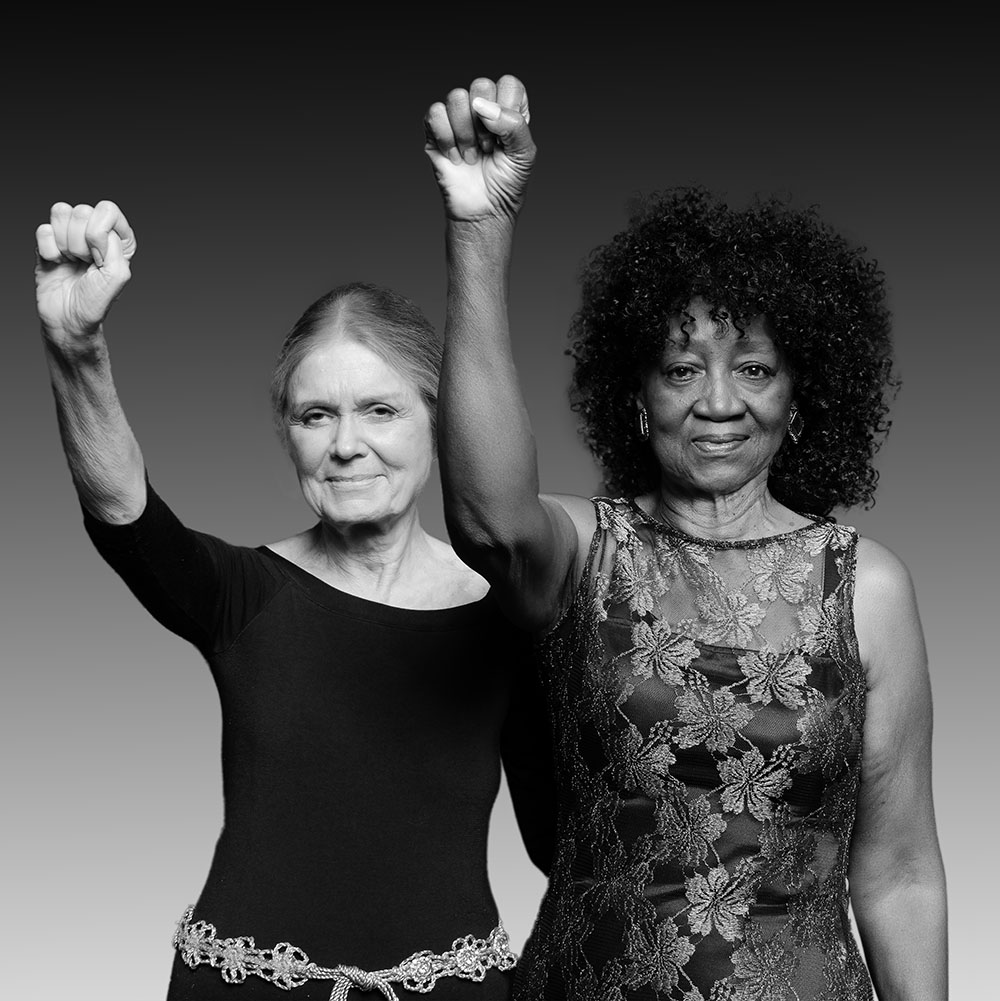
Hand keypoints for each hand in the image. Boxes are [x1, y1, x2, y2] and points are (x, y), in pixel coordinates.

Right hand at [35, 200, 135, 342]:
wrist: (69, 318)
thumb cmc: (96, 300)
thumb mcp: (118, 275)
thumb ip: (114, 245)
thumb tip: (95, 229)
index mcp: (118, 238)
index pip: (107, 209)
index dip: (100, 233)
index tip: (100, 258)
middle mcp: (95, 232)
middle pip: (82, 211)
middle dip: (81, 242)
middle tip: (85, 263)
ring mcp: (71, 235)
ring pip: (60, 213)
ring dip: (65, 244)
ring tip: (72, 262)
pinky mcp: (49, 242)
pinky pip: (43, 229)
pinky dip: (49, 250)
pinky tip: (57, 263)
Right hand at [424, 75, 534, 223]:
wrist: (483, 211)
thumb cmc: (506, 184)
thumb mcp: (524, 155)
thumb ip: (514, 125)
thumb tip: (481, 107)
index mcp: (508, 109)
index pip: (508, 84)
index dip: (507, 108)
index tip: (506, 137)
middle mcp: (483, 109)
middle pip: (481, 85)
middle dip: (486, 123)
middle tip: (488, 148)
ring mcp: (458, 118)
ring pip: (456, 97)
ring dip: (466, 133)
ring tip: (471, 155)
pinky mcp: (435, 130)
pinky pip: (435, 113)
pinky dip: (446, 138)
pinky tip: (454, 157)